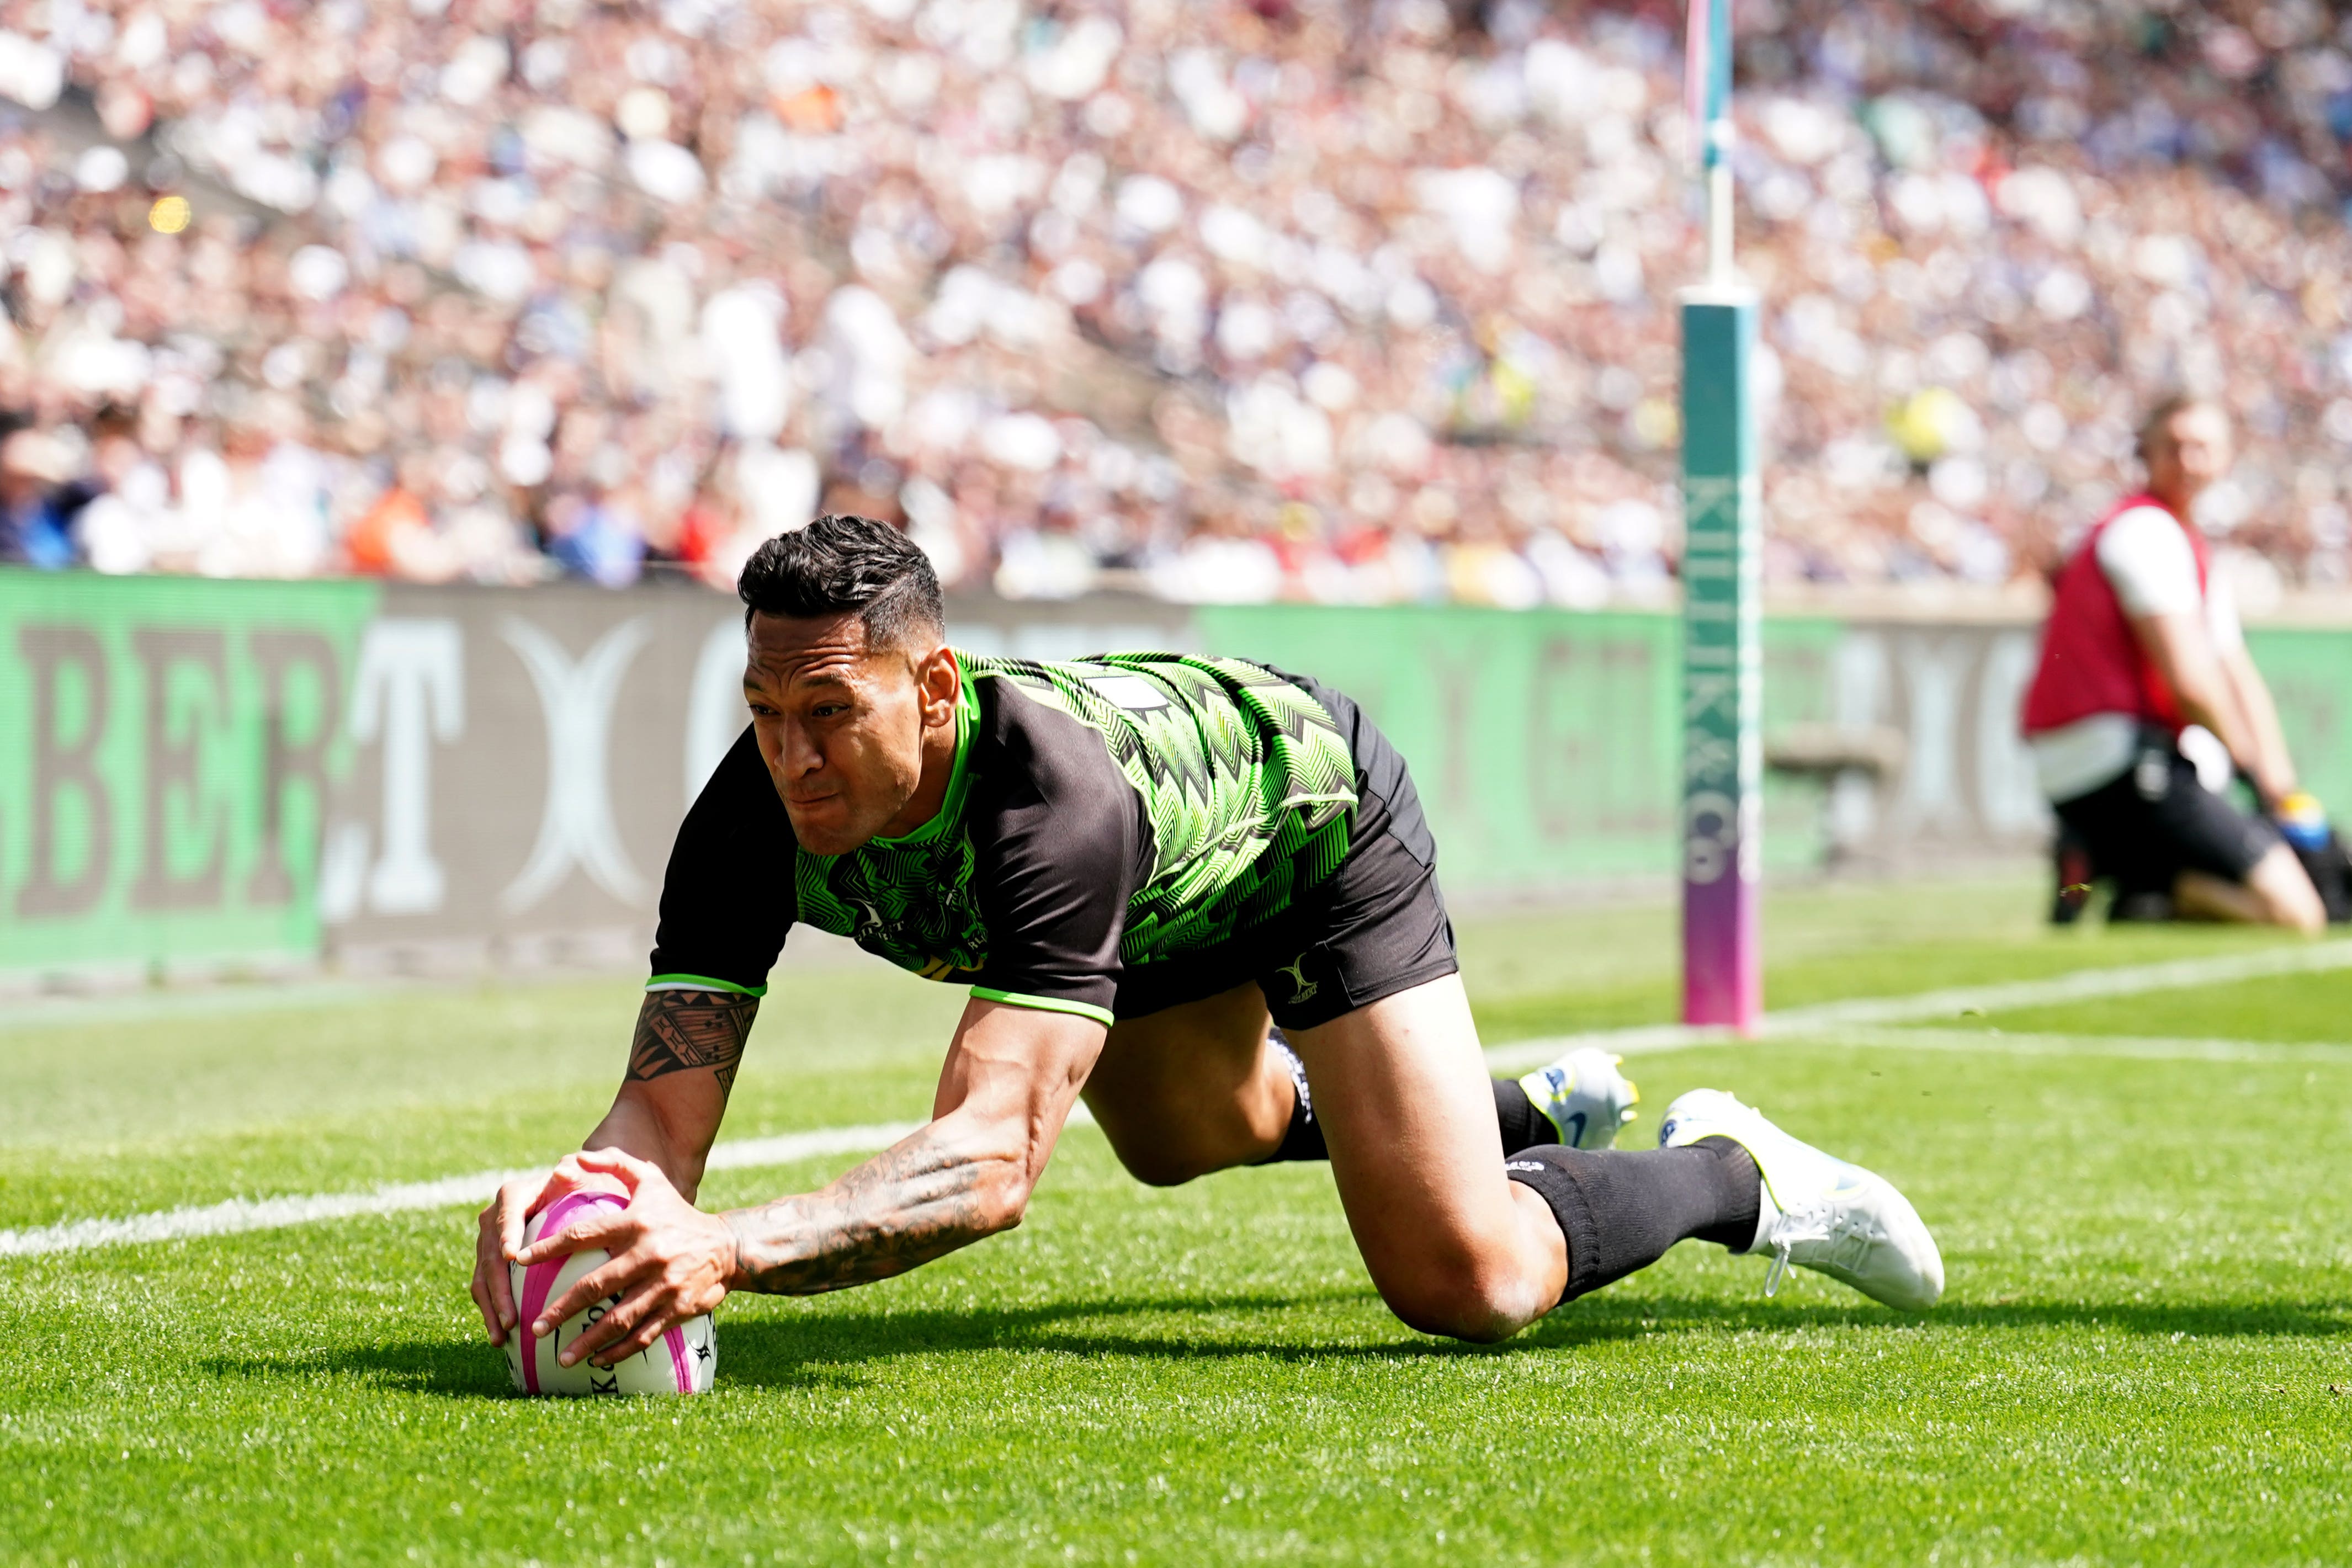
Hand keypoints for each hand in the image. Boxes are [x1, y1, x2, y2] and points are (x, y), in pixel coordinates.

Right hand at [468, 1155, 625, 1345]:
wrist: (575, 1197)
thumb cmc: (585, 1187)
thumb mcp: (584, 1176)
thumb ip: (575, 1172)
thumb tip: (565, 1169)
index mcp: (513, 1196)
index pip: (506, 1213)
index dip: (506, 1233)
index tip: (512, 1256)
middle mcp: (494, 1220)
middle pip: (489, 1254)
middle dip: (498, 1287)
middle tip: (511, 1315)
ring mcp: (489, 1245)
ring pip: (483, 1278)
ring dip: (492, 1308)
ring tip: (503, 1335)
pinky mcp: (492, 1265)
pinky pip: (487, 1290)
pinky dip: (493, 1313)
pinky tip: (503, 1339)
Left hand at [514, 1147, 739, 1368]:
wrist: (725, 1247)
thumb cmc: (676, 1212)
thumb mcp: (651, 1180)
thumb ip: (613, 1164)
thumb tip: (572, 1159)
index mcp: (637, 1223)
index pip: (584, 1235)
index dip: (550, 1248)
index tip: (522, 1261)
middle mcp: (650, 1254)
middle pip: (596, 1286)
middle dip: (562, 1310)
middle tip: (535, 1328)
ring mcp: (665, 1284)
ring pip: (619, 1319)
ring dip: (588, 1341)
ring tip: (561, 1357)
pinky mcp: (678, 1308)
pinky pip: (643, 1335)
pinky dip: (619, 1351)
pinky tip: (598, 1361)